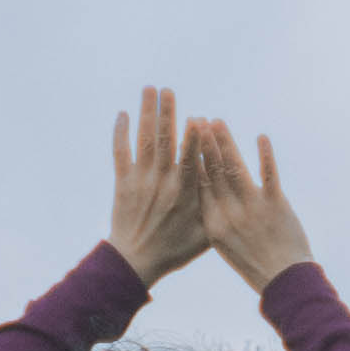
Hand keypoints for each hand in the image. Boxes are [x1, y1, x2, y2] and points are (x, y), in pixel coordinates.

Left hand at [104, 88, 216, 283]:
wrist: (136, 260)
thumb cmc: (174, 249)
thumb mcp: (204, 234)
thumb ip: (215, 208)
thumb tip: (229, 186)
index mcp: (183, 193)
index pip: (189, 159)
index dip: (191, 138)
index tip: (195, 117)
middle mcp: (161, 182)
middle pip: (164, 141)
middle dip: (166, 113)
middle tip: (167, 90)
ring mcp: (140, 180)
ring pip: (143, 141)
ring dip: (146, 113)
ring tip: (149, 90)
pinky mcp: (122, 183)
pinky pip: (120, 152)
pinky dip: (120, 133)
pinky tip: (123, 115)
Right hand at [190, 118, 313, 286]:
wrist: (283, 279)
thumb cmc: (253, 263)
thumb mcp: (224, 243)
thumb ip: (213, 218)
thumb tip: (203, 197)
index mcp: (212, 222)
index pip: (198, 185)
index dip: (191, 160)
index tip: (184, 140)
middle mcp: (228, 213)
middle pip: (213, 172)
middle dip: (204, 144)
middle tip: (197, 120)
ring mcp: (252, 207)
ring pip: (235, 168)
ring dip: (226, 143)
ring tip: (217, 122)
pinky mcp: (276, 204)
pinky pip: (269, 174)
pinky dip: (265, 155)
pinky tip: (261, 137)